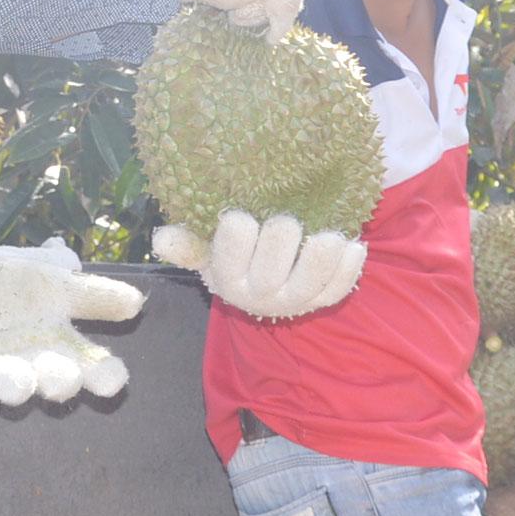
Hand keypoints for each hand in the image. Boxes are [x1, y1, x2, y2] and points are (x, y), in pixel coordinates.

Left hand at [0, 239, 146, 411]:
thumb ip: (91, 291)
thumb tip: (134, 300)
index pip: (93, 364)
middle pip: (55, 380)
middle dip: (60, 381)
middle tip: (63, 378)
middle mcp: (35, 362)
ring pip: (13, 386)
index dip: (105, 375)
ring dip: (17, 385)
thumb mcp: (51, 275)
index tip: (114, 381)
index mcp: (62, 341)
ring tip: (17, 384)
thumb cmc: (6, 280)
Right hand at [152, 209, 364, 319]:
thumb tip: (162, 238)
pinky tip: (352, 244)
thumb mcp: (207, 253)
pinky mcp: (323, 301)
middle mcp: (261, 297)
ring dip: (321, 255)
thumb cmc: (236, 259)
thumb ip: (187, 244)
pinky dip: (349, 266)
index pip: (229, 255)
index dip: (237, 229)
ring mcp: (295, 301)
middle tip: (285, 220)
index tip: (241, 214)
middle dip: (281, 237)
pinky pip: (339, 288)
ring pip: (310, 282)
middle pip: (271, 271)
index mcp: (228, 281)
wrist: (266, 289)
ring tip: (327, 235)